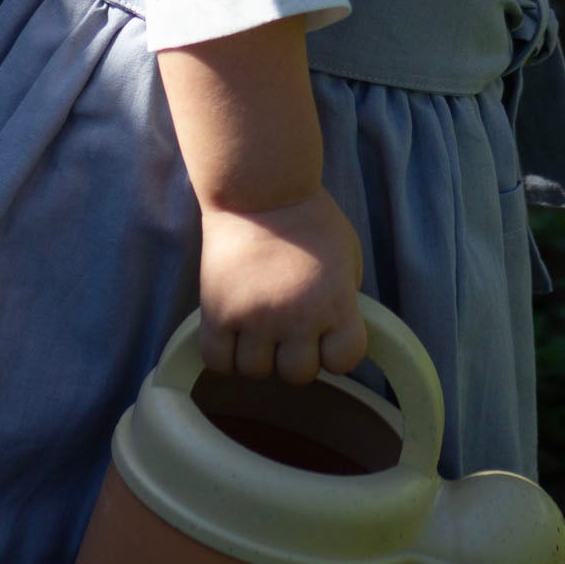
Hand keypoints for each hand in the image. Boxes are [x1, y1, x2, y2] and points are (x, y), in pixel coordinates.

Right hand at [198, 187, 366, 384]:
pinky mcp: (218, 311)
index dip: (335, 351)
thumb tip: (332, 330)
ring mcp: (255, 317)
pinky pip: (217, 361)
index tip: (326, 335)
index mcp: (335, 303)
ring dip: (258, 354)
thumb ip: (345, 296)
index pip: (344, 361)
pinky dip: (225, 355)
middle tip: (287, 329)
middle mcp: (297, 318)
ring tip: (256, 327)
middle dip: (294, 355)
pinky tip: (231, 333)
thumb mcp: (348, 254)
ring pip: (255, 371)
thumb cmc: (307, 217)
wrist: (258, 189)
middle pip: (297, 374)